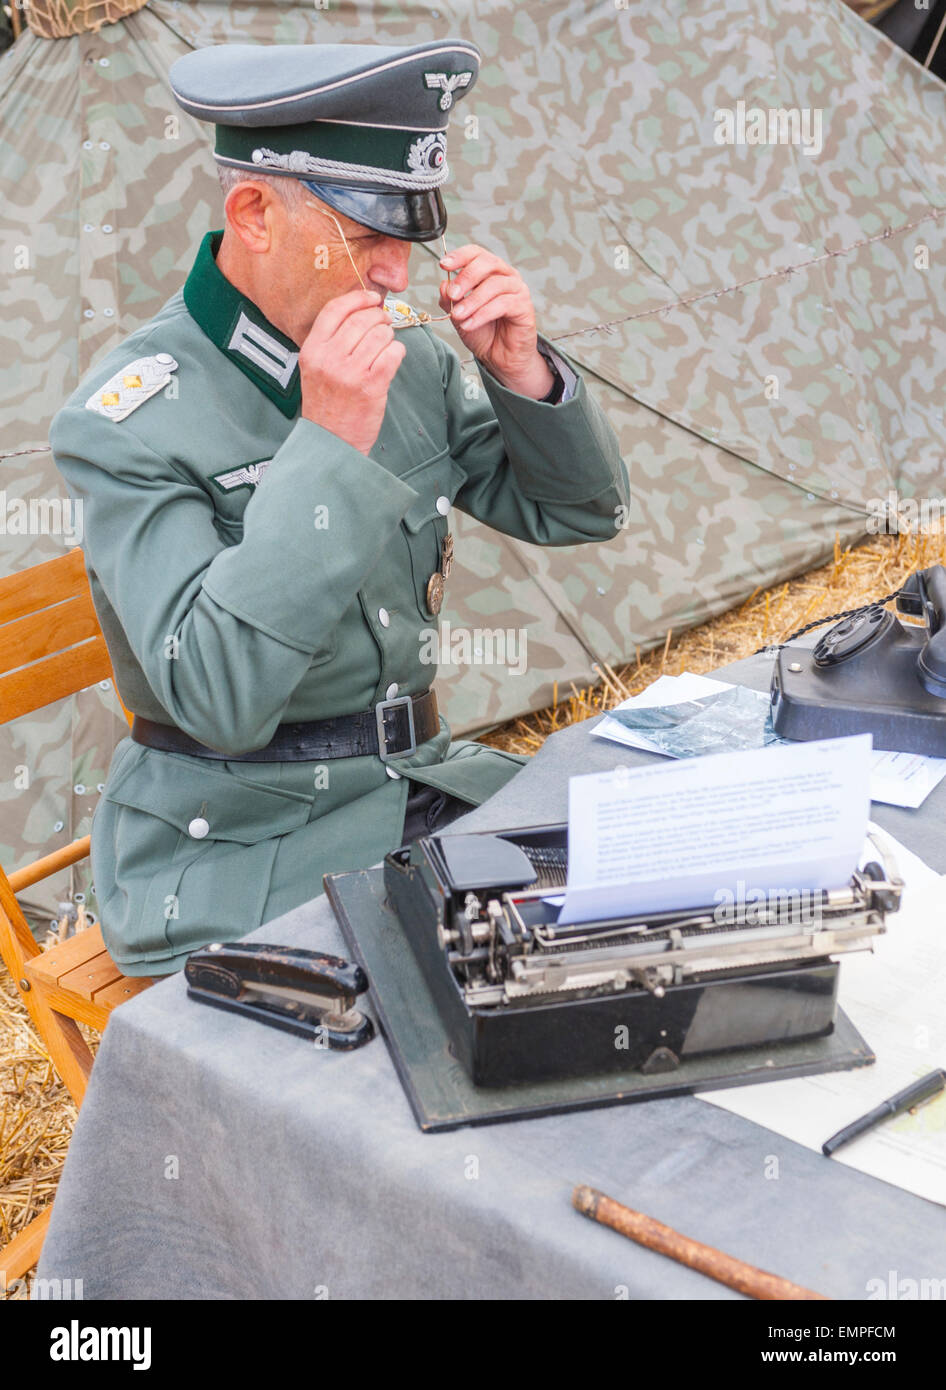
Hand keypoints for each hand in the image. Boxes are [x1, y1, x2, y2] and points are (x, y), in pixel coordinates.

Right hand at [299, 290, 405, 453]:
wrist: (331, 442)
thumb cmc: (327, 405)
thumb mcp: (315, 368)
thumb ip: (331, 341)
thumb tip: (361, 312)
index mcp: (312, 350)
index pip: (335, 309)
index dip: (358, 298)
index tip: (371, 298)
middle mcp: (329, 359)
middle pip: (362, 318)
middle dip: (379, 316)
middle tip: (384, 323)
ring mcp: (351, 372)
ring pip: (380, 334)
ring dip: (389, 336)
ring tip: (385, 346)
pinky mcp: (372, 385)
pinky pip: (393, 353)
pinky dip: (397, 351)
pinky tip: (392, 358)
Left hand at [438, 246, 554, 398]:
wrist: (500, 358)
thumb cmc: (483, 333)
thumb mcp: (459, 315)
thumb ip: (450, 299)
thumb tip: (444, 284)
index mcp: (490, 272)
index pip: (476, 253)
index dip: (460, 256)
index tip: (443, 265)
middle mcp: (506, 276)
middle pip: (487, 263)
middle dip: (466, 277)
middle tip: (452, 294)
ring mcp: (517, 290)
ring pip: (494, 285)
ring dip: (473, 301)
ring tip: (458, 315)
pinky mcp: (524, 307)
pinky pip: (503, 304)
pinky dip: (483, 314)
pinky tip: (470, 324)